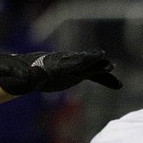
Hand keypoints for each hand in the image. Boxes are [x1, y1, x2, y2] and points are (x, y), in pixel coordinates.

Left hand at [0, 50, 121, 94]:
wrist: (29, 70)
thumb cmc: (23, 73)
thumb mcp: (23, 75)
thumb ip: (27, 76)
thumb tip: (30, 75)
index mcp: (55, 64)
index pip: (70, 61)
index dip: (81, 60)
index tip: (91, 56)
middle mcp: (67, 63)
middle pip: (82, 61)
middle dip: (92, 59)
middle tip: (103, 56)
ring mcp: (74, 68)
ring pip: (92, 68)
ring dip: (103, 69)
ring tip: (113, 67)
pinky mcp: (78, 74)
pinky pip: (94, 77)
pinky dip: (106, 80)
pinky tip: (118, 85)